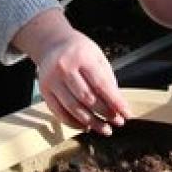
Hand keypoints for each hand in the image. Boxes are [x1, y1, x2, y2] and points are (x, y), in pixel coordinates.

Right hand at [13, 10, 130, 134]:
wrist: (52, 43)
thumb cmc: (80, 50)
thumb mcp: (97, 56)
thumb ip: (107, 79)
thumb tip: (117, 106)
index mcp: (82, 56)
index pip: (101, 84)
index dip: (115, 102)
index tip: (127, 114)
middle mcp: (64, 68)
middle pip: (87, 98)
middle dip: (105, 113)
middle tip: (118, 122)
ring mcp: (51, 80)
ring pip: (73, 108)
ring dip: (92, 122)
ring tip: (105, 129)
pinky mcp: (44, 91)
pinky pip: (59, 113)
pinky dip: (74, 123)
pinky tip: (87, 126)